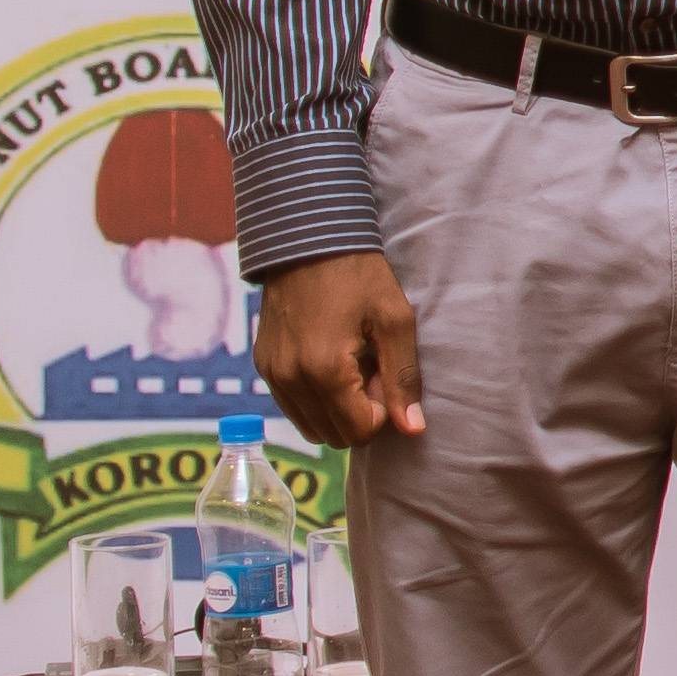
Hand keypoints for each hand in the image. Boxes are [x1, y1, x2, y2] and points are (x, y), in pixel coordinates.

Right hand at [253, 250, 424, 448]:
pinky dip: (316, 398)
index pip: (358, 431)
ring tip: (352, 366)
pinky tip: (330, 362)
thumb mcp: (394, 321)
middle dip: (359, 413)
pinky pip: (293, 407)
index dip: (382, 413)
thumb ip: (403, 379)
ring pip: (312, 426)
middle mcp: (291, 378)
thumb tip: (412, 429)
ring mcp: (272, 374)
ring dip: (337, 409)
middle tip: (371, 370)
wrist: (309, 241)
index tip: (385, 376)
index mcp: (324, 370)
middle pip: (334, 435)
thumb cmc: (359, 276)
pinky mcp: (264, 366)